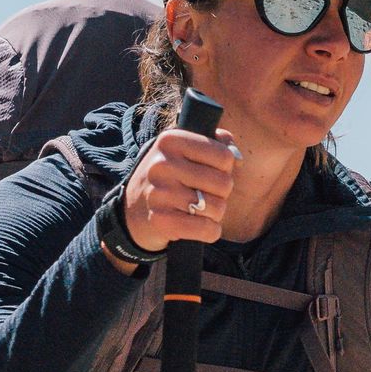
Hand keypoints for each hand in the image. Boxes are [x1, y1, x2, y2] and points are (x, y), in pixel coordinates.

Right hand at [123, 126, 237, 250]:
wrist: (133, 212)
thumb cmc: (169, 179)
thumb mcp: (184, 151)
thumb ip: (215, 143)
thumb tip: (237, 157)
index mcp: (171, 140)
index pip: (224, 156)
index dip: (224, 169)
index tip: (208, 173)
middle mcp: (162, 164)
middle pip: (223, 183)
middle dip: (221, 194)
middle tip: (204, 195)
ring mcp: (160, 193)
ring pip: (217, 207)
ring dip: (214, 214)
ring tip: (198, 210)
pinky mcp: (161, 221)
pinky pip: (207, 229)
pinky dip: (210, 231)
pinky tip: (198, 226)